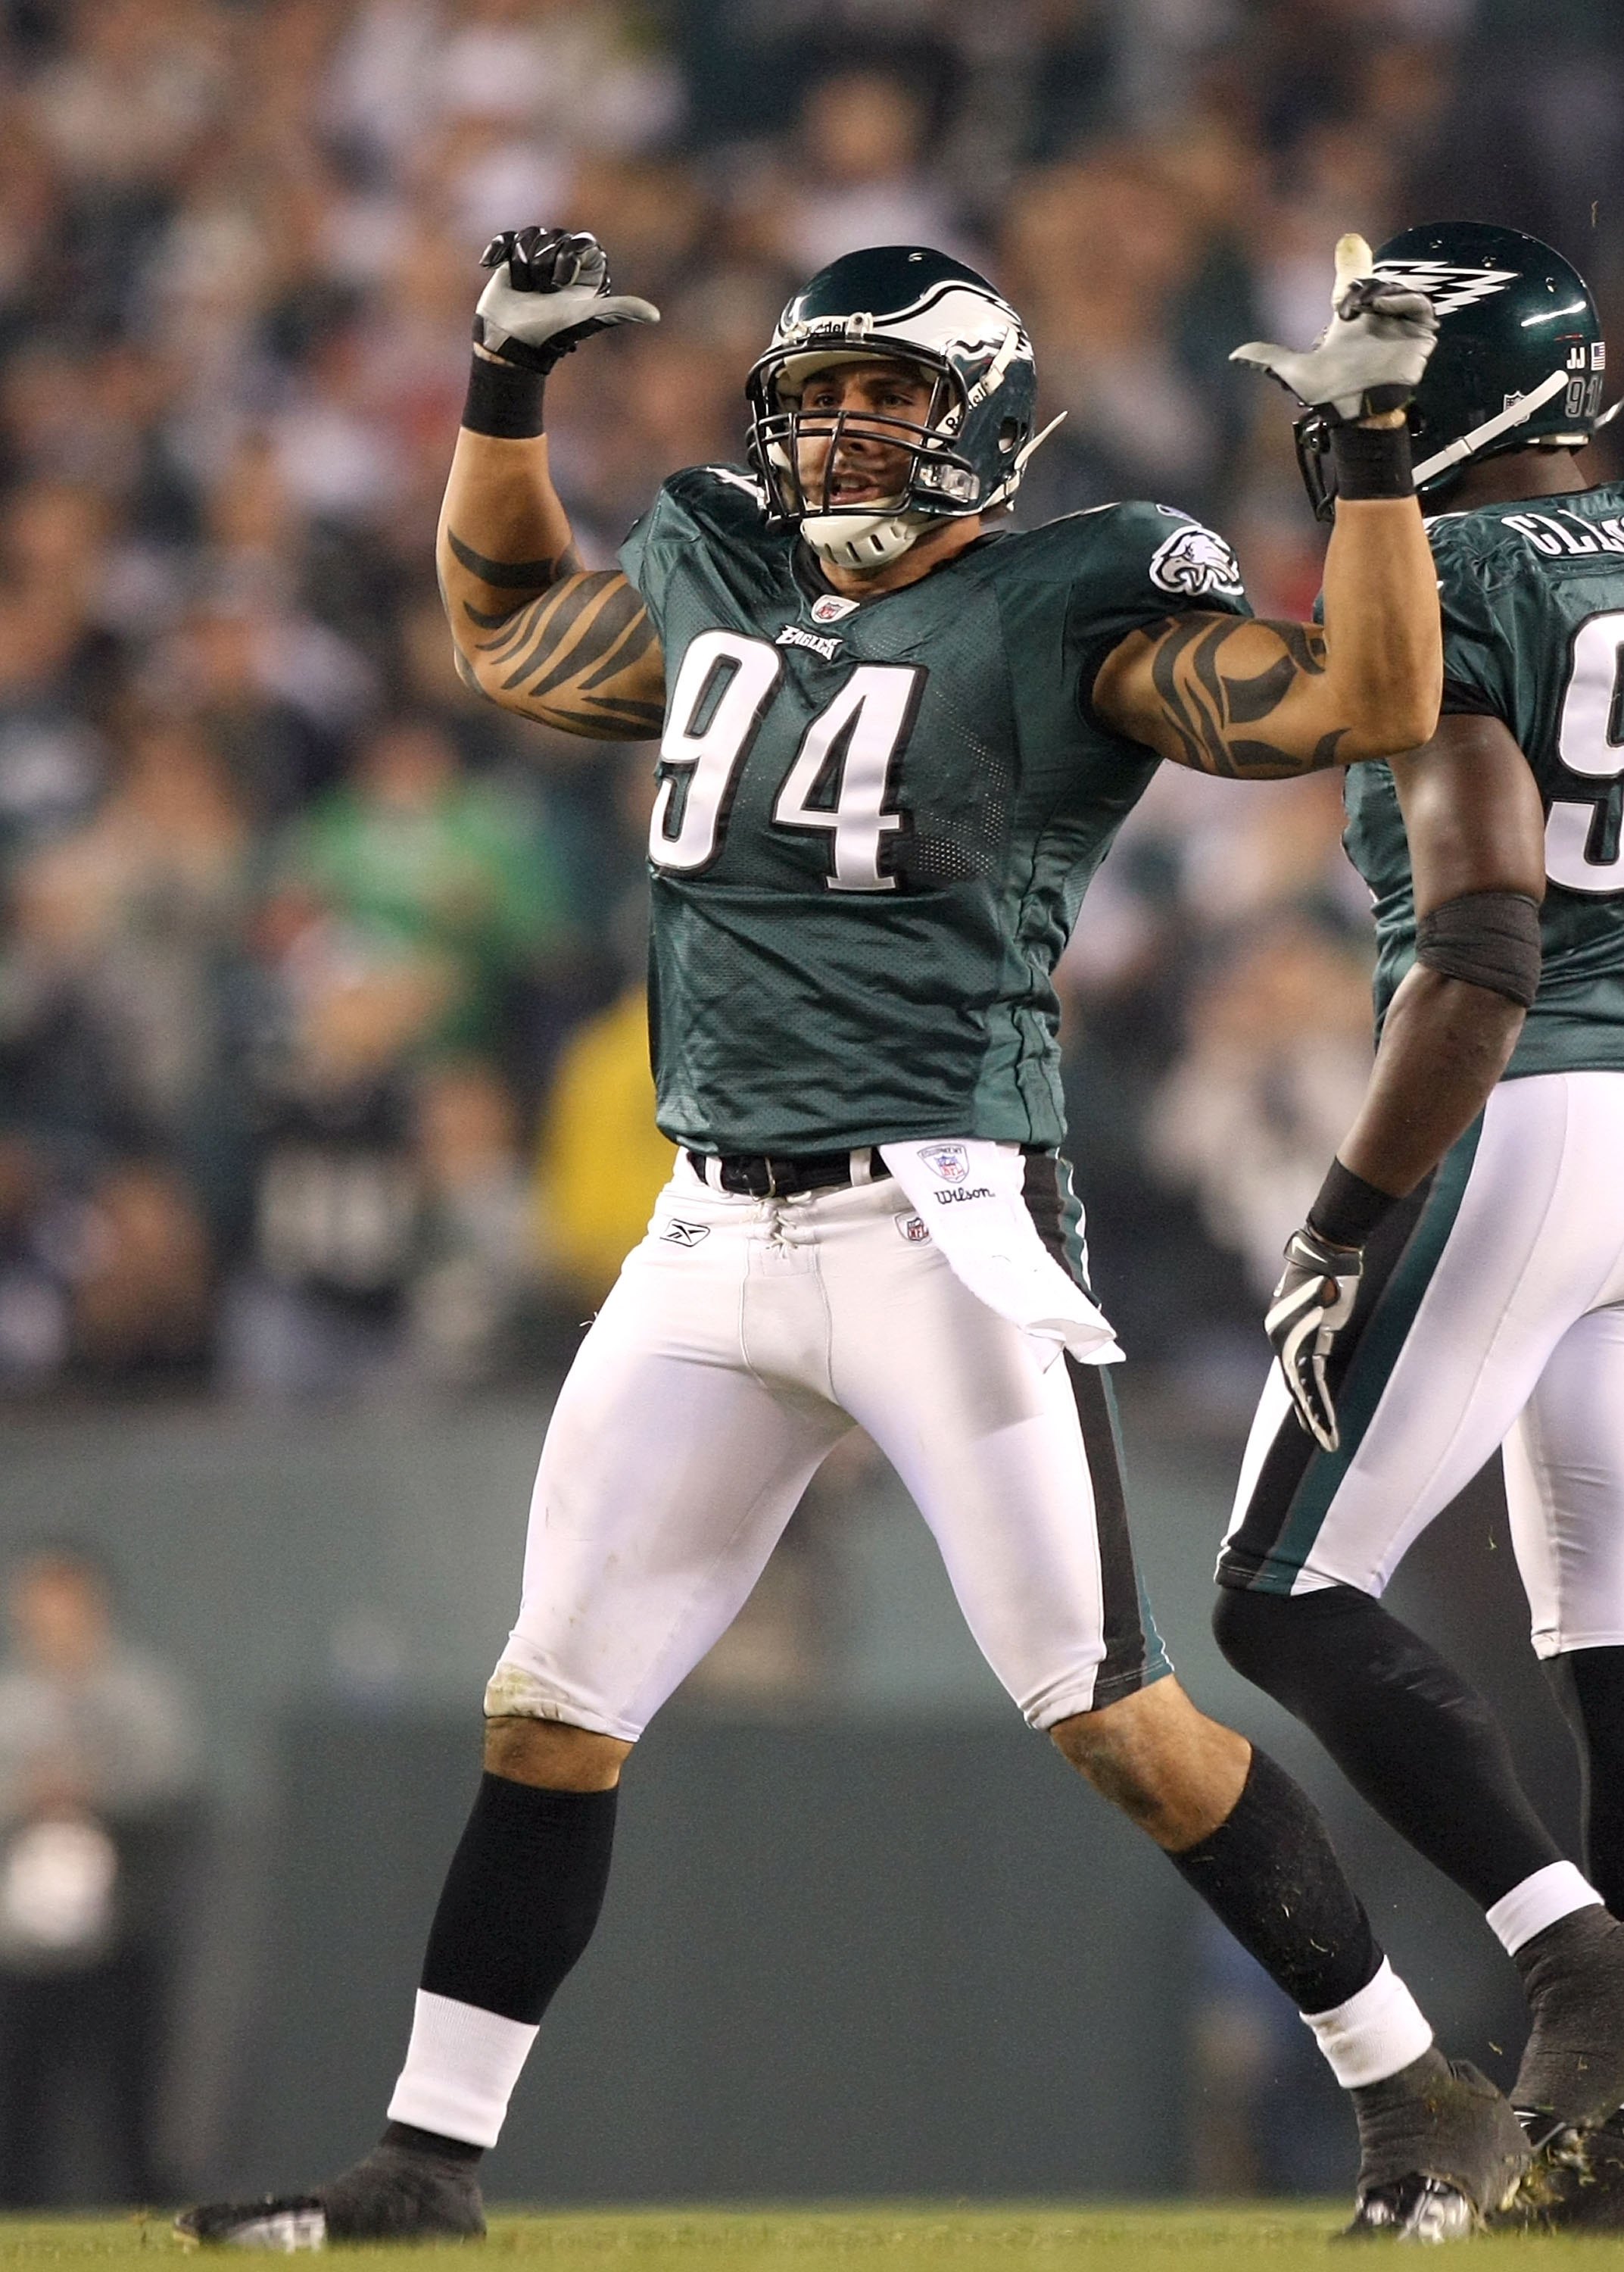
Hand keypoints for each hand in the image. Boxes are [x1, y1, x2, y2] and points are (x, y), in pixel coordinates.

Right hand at [474, 227, 658, 374]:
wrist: (511, 340)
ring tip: (525, 290)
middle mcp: (566, 261)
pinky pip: (507, 238)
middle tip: (542, 293)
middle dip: (544, 266)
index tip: (560, 285)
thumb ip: (619, 310)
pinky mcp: (513, 256)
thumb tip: (655, 316)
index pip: (582, 243)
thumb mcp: (587, 317)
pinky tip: (491, 265)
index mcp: (588, 271)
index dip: (568, 259)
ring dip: (524, 266)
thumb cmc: (551, 331)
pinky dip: (498, 252)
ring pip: (530, 236)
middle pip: (554, 237)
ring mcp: (539, 258)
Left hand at [1230, 233, 1436, 422]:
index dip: (1351, 264)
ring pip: (1397, 290)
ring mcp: (1399, 326)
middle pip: (1377, 282)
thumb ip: (1267, 358)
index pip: (1354, 284)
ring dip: (1381, 291)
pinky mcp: (1419, 335)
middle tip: (1345, 304)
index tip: (1349, 243)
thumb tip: (1235, 355)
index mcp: (1350, 323)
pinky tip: (1383, 308)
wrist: (1355, 414)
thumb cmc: (1328, 395)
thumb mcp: (1293, 371)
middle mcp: (1376, 320)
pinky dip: (1404, 301)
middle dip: (1362, 284)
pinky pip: (1419, 306)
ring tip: (1364, 306)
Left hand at [1265, 1225, 1362, 1452]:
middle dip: (1305, 1412)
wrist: (1326, 1256)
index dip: (1300, 1391)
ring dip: (1314, 1416)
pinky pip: (1313, 1382)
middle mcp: (1281, 1339)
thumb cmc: (1324, 1273)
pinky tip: (1326, 1421)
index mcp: (1280, 1329)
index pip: (1290, 1368)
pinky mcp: (1309, 1345)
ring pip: (1302, 1389)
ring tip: (1325, 1438)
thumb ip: (1315, 1320)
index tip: (1307, 1411)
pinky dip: (1320, 1404)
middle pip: (1293, 1383)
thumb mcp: (1316, 1300)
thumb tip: (1321, 1326)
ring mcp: (1293, 1343)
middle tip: (1316, 1435)